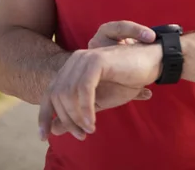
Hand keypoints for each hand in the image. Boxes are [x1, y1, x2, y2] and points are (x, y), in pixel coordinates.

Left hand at [39, 21, 157, 140]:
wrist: (150, 64)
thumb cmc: (126, 81)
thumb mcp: (99, 102)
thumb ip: (76, 113)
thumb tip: (53, 129)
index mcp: (72, 68)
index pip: (50, 92)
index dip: (44, 115)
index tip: (44, 136)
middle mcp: (75, 60)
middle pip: (57, 95)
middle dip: (66, 120)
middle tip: (81, 135)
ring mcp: (85, 58)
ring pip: (68, 93)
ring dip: (76, 117)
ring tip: (89, 130)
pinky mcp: (97, 60)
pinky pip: (83, 89)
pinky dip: (85, 109)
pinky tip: (92, 121)